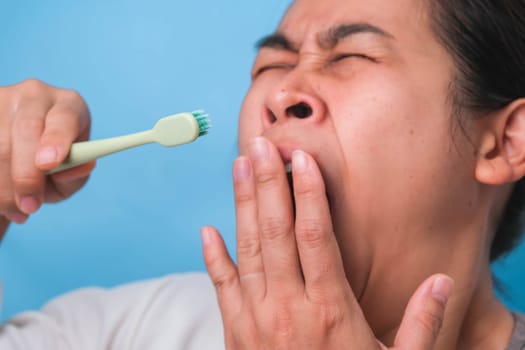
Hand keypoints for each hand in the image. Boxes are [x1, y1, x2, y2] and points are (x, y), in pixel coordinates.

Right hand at [0, 79, 93, 226]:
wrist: (20, 160)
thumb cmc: (55, 167)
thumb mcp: (71, 174)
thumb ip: (75, 175)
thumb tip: (72, 170)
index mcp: (69, 105)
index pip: (64, 117)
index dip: (56, 140)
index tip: (48, 164)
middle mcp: (36, 95)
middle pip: (26, 130)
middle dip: (26, 174)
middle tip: (30, 206)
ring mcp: (3, 99)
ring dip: (4, 186)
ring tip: (17, 211)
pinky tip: (2, 201)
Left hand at [202, 137, 452, 348]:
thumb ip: (421, 324)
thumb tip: (445, 283)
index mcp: (329, 309)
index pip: (316, 238)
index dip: (309, 195)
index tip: (303, 160)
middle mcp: (288, 307)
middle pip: (276, 233)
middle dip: (269, 184)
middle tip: (261, 144)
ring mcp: (256, 318)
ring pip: (247, 250)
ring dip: (242, 205)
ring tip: (240, 167)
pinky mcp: (235, 332)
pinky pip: (222, 287)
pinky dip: (213, 257)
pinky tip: (207, 230)